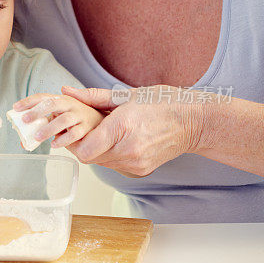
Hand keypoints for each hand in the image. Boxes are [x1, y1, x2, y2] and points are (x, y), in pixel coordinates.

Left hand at [12, 92, 103, 147]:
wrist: (100, 120)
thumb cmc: (74, 119)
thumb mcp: (57, 118)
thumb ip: (41, 127)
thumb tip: (22, 141)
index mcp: (60, 99)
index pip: (42, 97)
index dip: (28, 102)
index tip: (16, 107)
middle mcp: (70, 104)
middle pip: (53, 103)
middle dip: (38, 111)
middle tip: (25, 120)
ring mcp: (79, 115)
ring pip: (63, 120)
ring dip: (49, 128)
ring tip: (37, 137)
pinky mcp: (86, 128)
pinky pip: (74, 134)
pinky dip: (63, 140)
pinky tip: (54, 144)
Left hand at [59, 85, 203, 175]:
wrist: (195, 122)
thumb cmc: (165, 103)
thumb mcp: (127, 94)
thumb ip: (93, 96)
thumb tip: (68, 92)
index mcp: (122, 128)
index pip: (84, 149)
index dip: (72, 141)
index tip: (73, 129)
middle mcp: (128, 151)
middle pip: (90, 157)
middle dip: (83, 143)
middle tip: (86, 127)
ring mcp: (135, 163)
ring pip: (101, 162)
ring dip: (97, 149)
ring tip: (104, 132)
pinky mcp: (140, 170)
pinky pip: (115, 165)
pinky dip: (110, 154)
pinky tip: (118, 140)